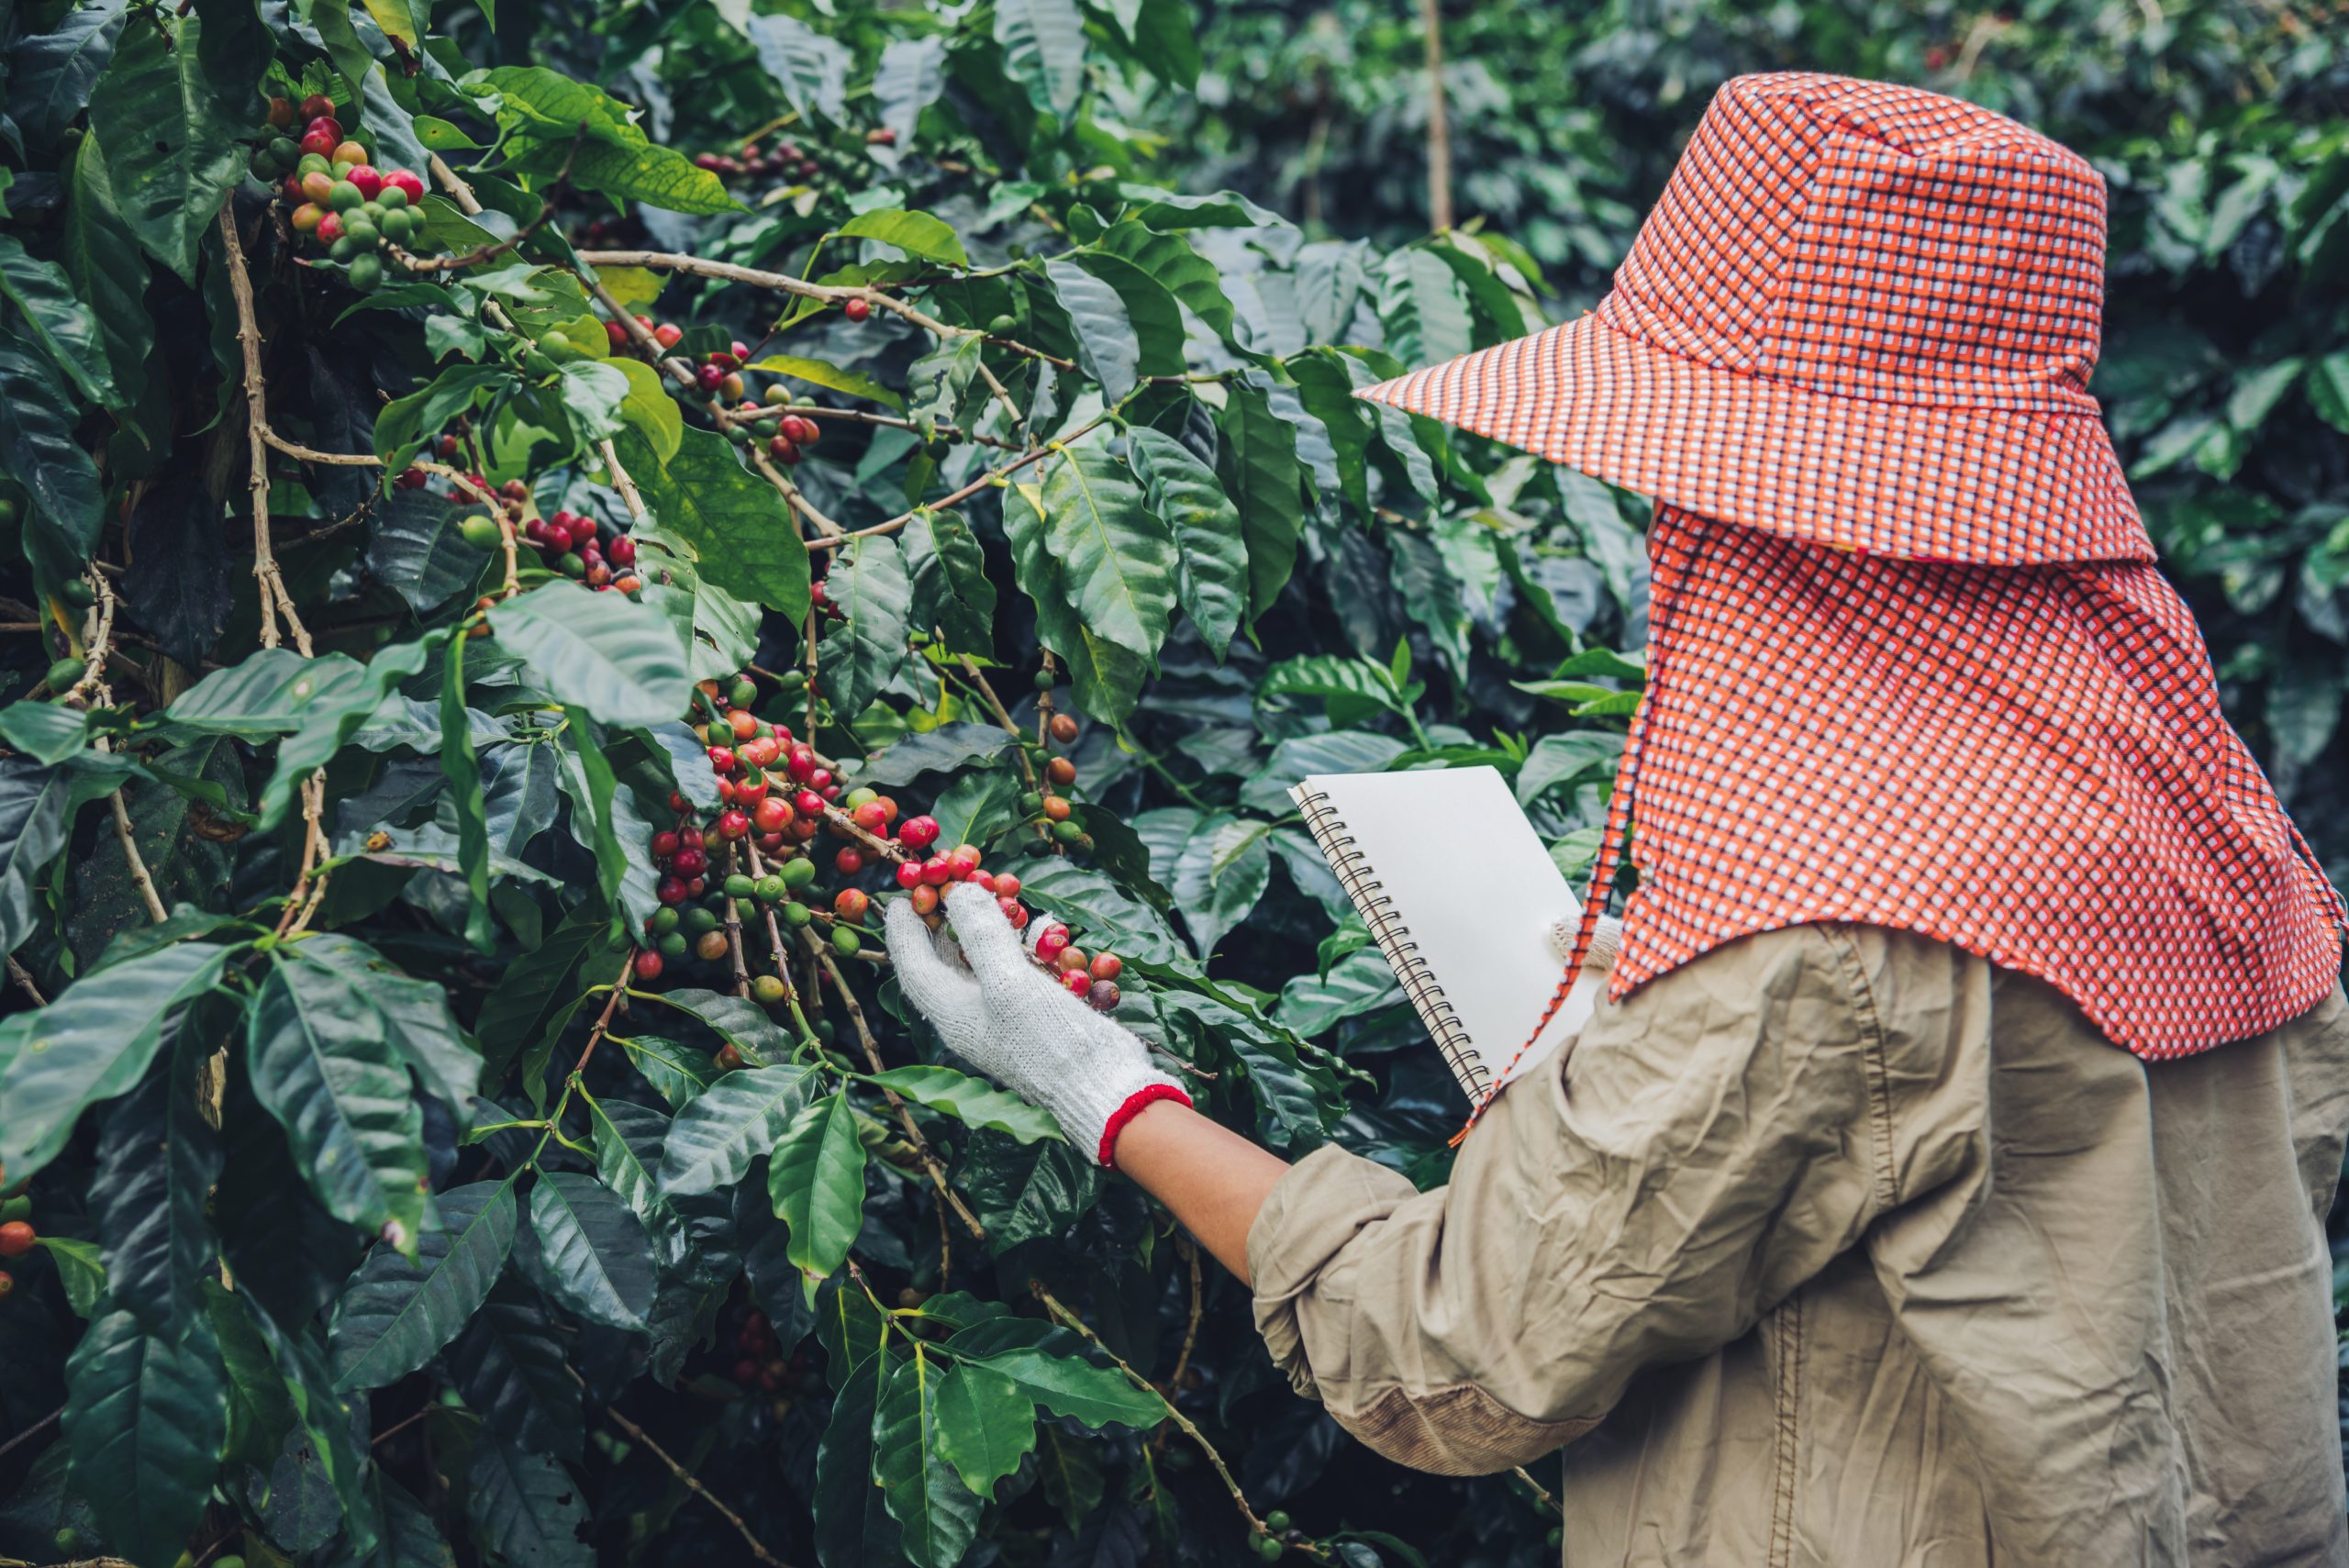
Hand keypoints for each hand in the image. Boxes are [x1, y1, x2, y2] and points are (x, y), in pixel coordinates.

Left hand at [884, 882, 1188, 1165]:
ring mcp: (1010, 1017)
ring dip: (1003, 933)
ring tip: (1010, 904)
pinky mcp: (1044, 1017)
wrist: (1105, 1089)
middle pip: (950, 962)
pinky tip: (1054, 936)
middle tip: (953, 888)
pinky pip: (1034, 976)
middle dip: (953, 923)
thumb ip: (981, 935)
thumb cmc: (1048, 1041)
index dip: (903, 931)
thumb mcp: (1009, 982)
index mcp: (953, 1013)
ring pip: (994, 965)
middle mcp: (975, 1017)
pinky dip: (1042, 953)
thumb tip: (959, 892)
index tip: (901, 897)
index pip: (914, 967)